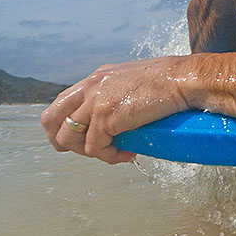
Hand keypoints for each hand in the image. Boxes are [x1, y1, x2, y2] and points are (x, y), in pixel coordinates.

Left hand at [40, 57, 191, 163]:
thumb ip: (119, 94)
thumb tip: (119, 118)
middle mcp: (91, 86)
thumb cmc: (170, 81)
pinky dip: (109, 157)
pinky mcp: (105, 117)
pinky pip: (94, 148)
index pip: (63, 102)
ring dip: (88, 152)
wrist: (183, 79)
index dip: (66, 124)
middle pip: (51, 119)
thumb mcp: (134, 81)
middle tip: (85, 150)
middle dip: (62, 141)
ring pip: (68, 138)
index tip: (84, 137)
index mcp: (97, 78)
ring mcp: (95, 101)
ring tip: (113, 153)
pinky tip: (128, 154)